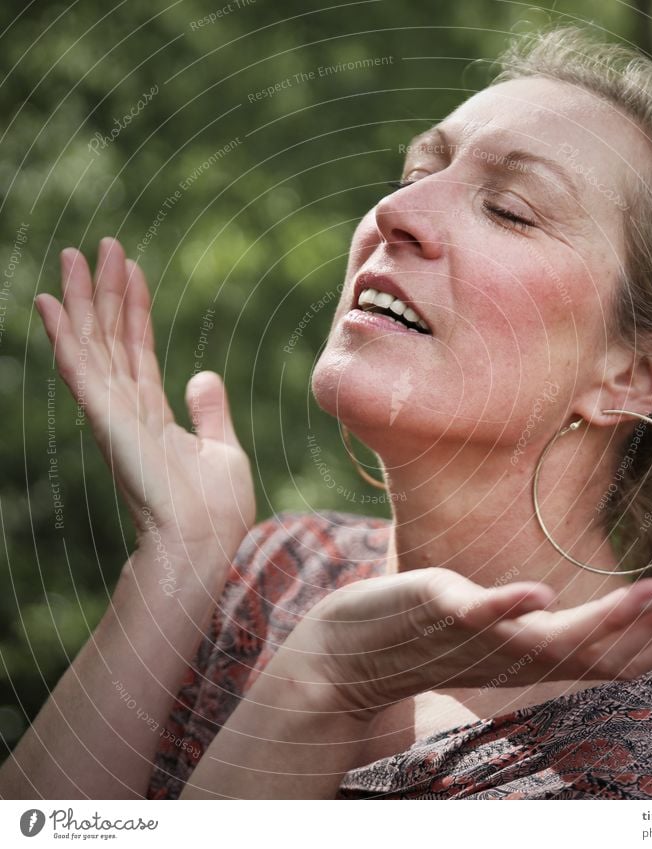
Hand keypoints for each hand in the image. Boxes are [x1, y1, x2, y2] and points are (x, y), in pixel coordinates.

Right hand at [34, 238, 255, 559]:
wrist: (206, 541)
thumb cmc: (215, 507)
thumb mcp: (221, 448)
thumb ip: (209, 411)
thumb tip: (202, 374)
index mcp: (153, 413)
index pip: (138, 349)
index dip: (134, 308)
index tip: (132, 268)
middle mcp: (127, 409)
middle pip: (110, 338)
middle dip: (104, 291)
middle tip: (98, 245)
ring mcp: (114, 414)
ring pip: (92, 344)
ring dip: (83, 299)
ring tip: (74, 254)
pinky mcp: (108, 421)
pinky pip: (82, 370)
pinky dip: (66, 337)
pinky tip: (52, 304)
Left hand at [270, 568, 651, 717]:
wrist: (354, 651)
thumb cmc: (430, 637)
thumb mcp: (495, 633)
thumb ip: (534, 626)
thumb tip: (565, 609)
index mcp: (535, 657)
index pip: (614, 656)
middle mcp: (519, 656)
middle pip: (600, 649)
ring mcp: (482, 636)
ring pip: (553, 637)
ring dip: (606, 619)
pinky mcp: (443, 610)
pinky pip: (480, 611)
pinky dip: (509, 605)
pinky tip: (540, 595)